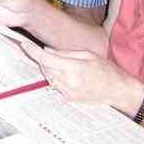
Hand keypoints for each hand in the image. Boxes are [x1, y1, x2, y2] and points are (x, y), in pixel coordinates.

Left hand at [21, 41, 142, 110]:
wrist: (119, 91)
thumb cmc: (107, 70)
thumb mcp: (88, 55)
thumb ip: (65, 53)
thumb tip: (47, 49)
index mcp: (74, 69)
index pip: (46, 59)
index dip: (33, 51)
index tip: (24, 44)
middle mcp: (69, 83)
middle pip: (45, 68)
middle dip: (42, 58)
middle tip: (44, 50)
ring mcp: (68, 93)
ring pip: (48, 77)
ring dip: (48, 68)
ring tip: (59, 62)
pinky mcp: (69, 99)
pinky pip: (56, 85)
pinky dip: (55, 77)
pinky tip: (65, 73)